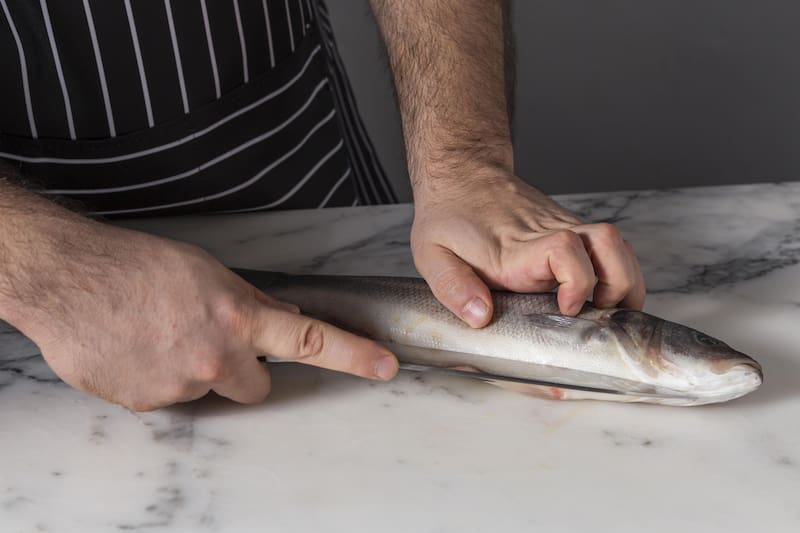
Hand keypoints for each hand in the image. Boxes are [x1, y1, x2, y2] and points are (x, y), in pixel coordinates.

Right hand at [11, 223, 397, 410]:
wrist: (69, 280)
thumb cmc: (136, 265)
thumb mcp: (206, 272)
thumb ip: (250, 302)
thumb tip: (284, 319)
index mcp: (237, 319)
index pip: (309, 341)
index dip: (352, 355)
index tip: (384, 366)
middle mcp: (215, 360)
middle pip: (256, 389)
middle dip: (246, 373)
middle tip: (213, 344)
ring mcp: (180, 387)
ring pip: (206, 390)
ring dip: (193, 371)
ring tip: (159, 335)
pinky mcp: (147, 404)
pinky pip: (168, 397)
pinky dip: (158, 378)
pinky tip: (138, 348)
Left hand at [411, 169, 645, 326]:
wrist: (460, 172)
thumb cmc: (446, 216)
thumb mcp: (431, 254)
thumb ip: (453, 287)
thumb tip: (481, 317)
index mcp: (514, 246)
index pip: (563, 250)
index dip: (577, 281)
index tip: (566, 307)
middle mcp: (546, 232)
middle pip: (608, 244)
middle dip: (619, 285)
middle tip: (600, 313)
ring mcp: (562, 226)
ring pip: (616, 244)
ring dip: (625, 279)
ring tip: (610, 309)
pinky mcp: (567, 226)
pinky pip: (607, 245)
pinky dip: (616, 270)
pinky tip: (603, 294)